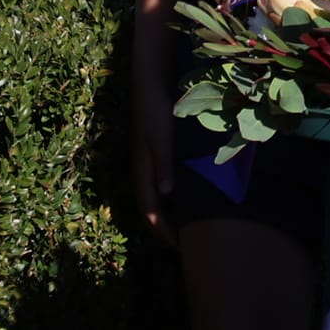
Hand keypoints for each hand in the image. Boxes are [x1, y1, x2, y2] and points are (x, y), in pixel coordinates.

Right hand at [132, 78, 179, 247]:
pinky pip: (162, 183)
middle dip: (164, 228)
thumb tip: (166, 195)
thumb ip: (163, 165)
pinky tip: (187, 196)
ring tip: (188, 226)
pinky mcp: (156, 152)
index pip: (149, 211)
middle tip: (183, 244)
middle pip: (151, 208)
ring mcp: (148, 161)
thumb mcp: (161, 138)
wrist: (150, 83)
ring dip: (169, 213)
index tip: (178, 247)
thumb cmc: (157, 110)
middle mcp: (142, 170)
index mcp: (141, 171)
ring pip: (156, 196)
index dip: (162, 230)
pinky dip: (173, 197)